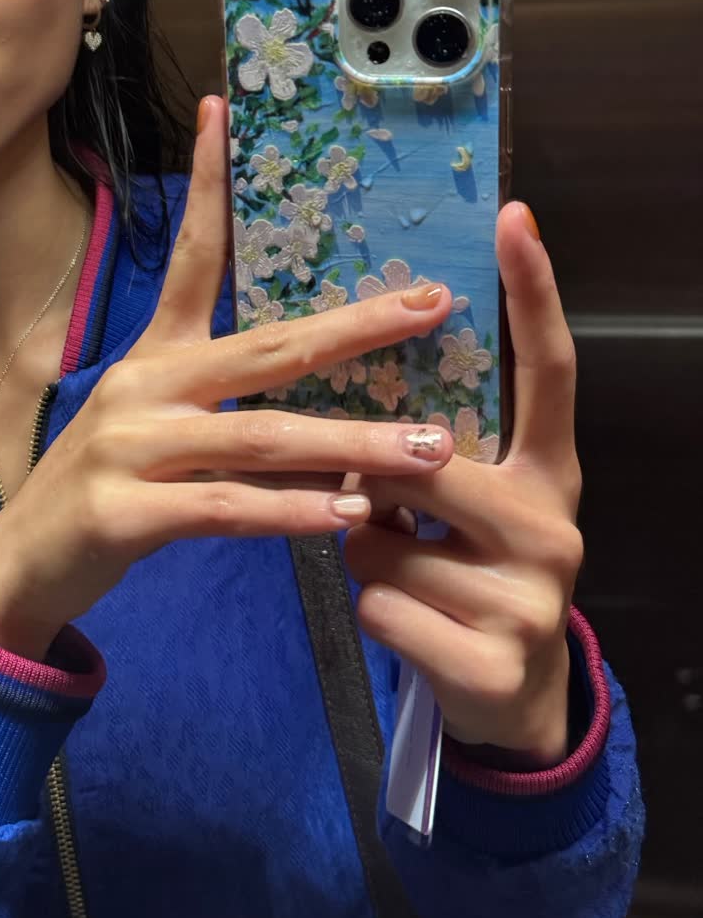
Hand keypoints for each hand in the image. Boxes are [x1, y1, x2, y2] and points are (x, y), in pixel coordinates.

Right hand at [0, 95, 458, 659]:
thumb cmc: (106, 495)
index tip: (224, 110)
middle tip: (432, 307)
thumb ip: (232, 408)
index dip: (208, 182)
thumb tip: (330, 395)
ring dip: (352, 442)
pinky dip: (291, 512)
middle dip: (356, 326)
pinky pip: (224, 507)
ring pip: (260, 434)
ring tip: (429, 448)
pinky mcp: (123, 511)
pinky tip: (347, 518)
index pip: (193, 255)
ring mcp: (129, 446)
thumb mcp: (160, 430)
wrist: (19, 570)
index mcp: (155, 356)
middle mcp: (143, 386)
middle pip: (265, 347)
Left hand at [339, 202, 583, 764]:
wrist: (506, 700)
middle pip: (426, 463)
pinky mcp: (493, 661)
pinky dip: (373, 616)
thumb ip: (432, 457)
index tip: (513, 217)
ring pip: (385, 544)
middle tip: (383, 510)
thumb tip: (360, 417)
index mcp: (550, 473)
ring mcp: (533, 599)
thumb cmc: (466, 578)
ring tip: (409, 579)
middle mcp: (556, 525)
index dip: (534, 292)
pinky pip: (382, 609)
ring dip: (368, 560)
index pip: (549, 370)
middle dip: (376, 486)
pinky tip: (411, 628)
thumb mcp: (464, 512)